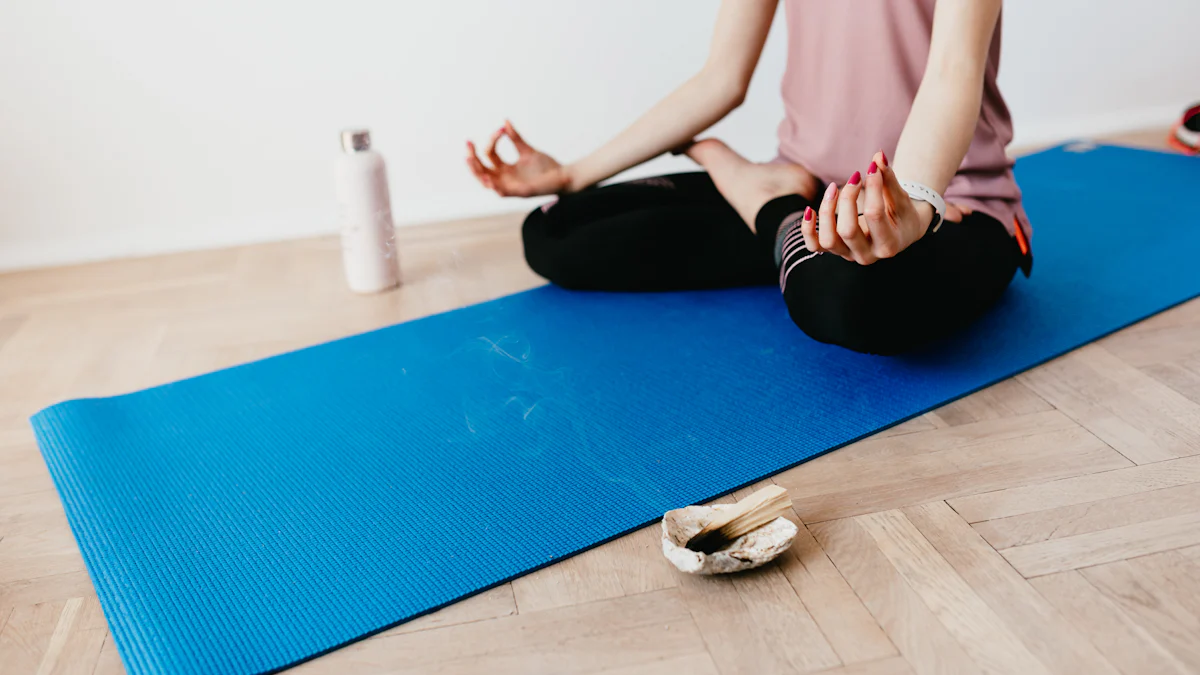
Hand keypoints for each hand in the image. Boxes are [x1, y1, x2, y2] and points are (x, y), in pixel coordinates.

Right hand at [466, 121, 570, 196]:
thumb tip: (505, 122)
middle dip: (472, 157)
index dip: (492, 140)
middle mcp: (504, 178)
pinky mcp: (521, 193)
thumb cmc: (546, 167)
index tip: (502, 128)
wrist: (563, 177)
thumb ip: (515, 139)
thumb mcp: (527, 150)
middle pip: (481, 170)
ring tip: (469, 159)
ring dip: (477, 172)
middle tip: (468, 143)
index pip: (489, 154)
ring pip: (487, 182)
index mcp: (505, 169)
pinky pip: (503, 193)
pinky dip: (495, 188)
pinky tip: (489, 181)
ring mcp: (511, 187)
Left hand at [801, 151, 937, 264]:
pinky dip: (807, 230)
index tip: (872, 167)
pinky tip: (809, 209)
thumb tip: (878, 156)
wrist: (901, 232)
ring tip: (833, 188)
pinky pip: (814, 246)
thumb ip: (889, 179)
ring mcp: (849, 255)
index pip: (874, 215)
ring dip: (826, 211)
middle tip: (854, 177)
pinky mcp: (836, 250)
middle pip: (847, 230)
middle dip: (847, 199)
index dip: (872, 187)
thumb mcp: (900, 197)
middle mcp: (867, 255)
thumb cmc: (903, 212)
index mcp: (888, 245)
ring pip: (828, 240)